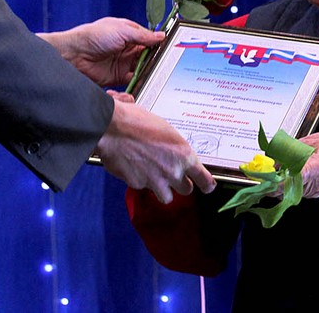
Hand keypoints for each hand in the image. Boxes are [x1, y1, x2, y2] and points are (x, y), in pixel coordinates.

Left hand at [40, 17, 163, 86]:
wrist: (74, 54)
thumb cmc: (95, 36)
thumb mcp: (121, 31)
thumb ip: (142, 36)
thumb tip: (161, 36)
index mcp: (128, 34)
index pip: (149, 39)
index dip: (160, 44)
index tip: (173, 49)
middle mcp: (127, 48)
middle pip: (148, 55)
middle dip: (158, 60)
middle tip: (171, 65)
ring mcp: (122, 63)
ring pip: (142, 68)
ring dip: (150, 71)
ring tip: (163, 75)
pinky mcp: (117, 77)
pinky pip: (133, 80)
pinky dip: (141, 81)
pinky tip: (149, 82)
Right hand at [95, 92, 215, 202]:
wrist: (111, 127)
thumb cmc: (136, 120)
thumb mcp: (163, 128)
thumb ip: (172, 145)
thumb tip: (171, 148)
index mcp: (183, 154)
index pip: (204, 179)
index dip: (207, 185)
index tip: (208, 187)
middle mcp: (172, 171)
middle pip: (186, 190)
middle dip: (179, 183)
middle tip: (171, 174)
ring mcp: (155, 181)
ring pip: (166, 196)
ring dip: (161, 188)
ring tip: (152, 175)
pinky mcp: (138, 184)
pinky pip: (143, 187)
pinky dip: (140, 180)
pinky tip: (133, 166)